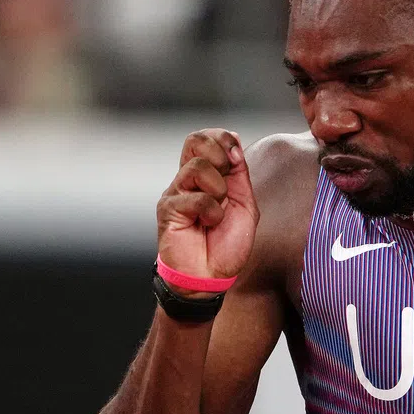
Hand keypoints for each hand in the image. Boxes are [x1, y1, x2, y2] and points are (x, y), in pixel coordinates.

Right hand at [157, 129, 258, 284]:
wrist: (210, 276)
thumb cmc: (226, 244)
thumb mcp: (244, 204)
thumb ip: (239, 174)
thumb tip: (235, 140)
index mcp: (205, 176)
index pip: (205, 138)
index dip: (222, 138)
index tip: (236, 158)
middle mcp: (187, 180)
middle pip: (195, 140)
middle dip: (220, 155)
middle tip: (226, 185)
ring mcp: (175, 192)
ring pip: (197, 166)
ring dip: (219, 191)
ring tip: (217, 214)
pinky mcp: (168, 209)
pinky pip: (196, 198)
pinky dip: (212, 213)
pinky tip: (209, 225)